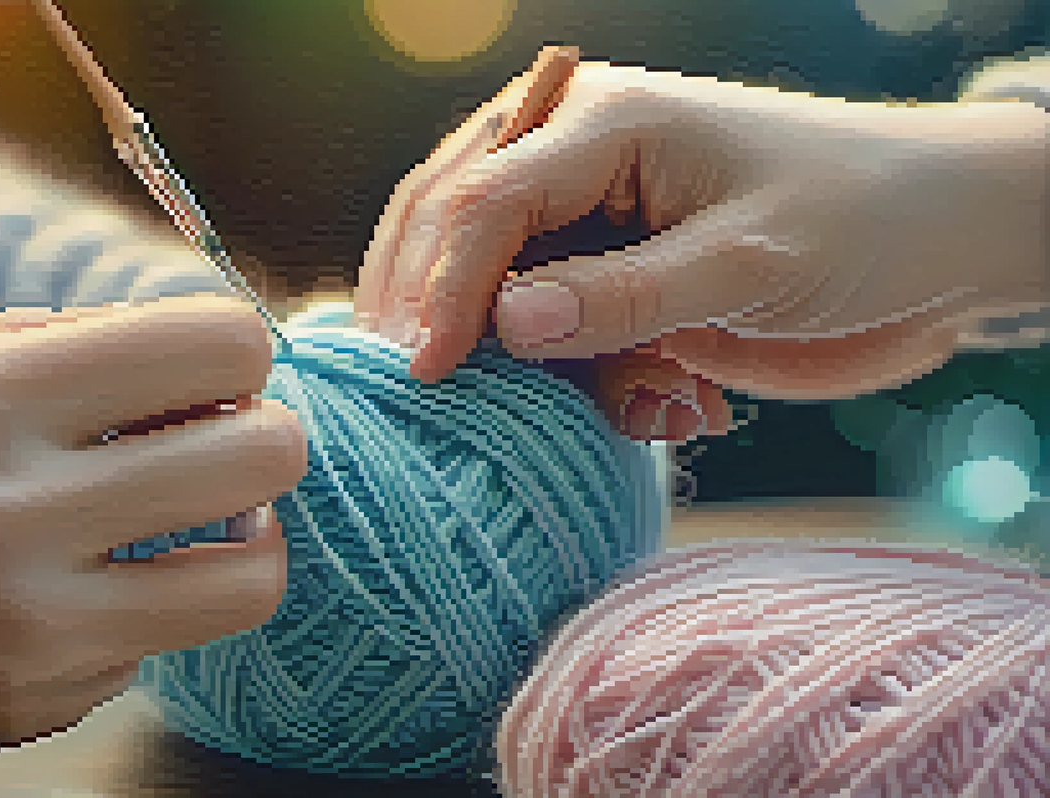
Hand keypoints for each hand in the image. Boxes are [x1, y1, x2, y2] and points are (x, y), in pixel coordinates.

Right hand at [0, 294, 306, 774]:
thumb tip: (205, 364)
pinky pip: (151, 648)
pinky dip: (132, 617)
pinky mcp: (29, 707)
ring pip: (251, 580)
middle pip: (268, 455)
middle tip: (222, 454)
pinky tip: (65, 602)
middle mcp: (17, 509)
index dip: (236, 356)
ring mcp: (29, 626)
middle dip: (263, 445)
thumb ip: (68, 358)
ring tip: (186, 535)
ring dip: (237, 547)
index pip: (218, 343)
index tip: (213, 378)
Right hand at [360, 47, 1049, 410]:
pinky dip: (569, 381)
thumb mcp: (749, 261)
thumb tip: (503, 325)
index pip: (482, 198)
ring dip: (508, 356)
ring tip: (541, 407)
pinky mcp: (607, 276)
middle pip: (448, 224)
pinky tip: (648, 408)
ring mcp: (585, 218)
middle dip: (432, 310)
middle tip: (418, 396)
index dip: (442, 286)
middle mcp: (573, 158)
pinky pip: (544, 331)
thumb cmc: (864, 223)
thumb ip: (624, 294)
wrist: (942, 245)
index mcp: (601, 121)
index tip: (425, 372)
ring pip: (486, 283)